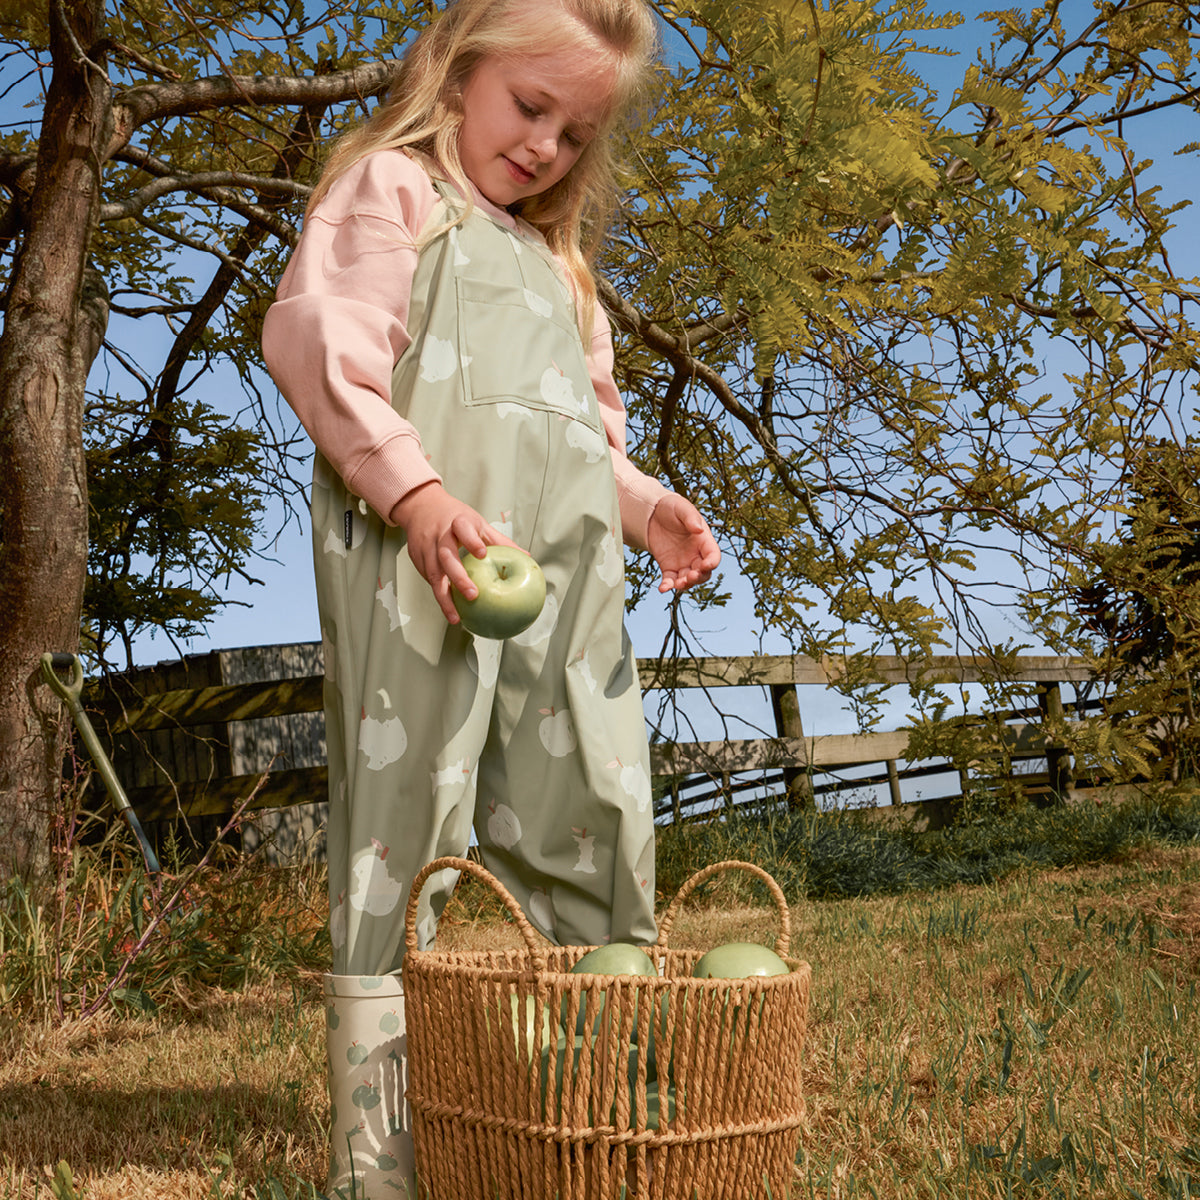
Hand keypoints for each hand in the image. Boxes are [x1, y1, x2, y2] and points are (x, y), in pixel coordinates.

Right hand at [391, 482, 521, 623]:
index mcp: (458, 522)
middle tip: (472, 595)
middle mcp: (440, 534)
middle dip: (458, 577)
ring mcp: (425, 546)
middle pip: (446, 556)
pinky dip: (438, 594)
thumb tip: (525, 557)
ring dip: (444, 597)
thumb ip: (499, 541)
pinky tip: (448, 609)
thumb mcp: (478, 523)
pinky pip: (427, 579)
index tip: (482, 554)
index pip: (463, 528)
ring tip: (455, 617)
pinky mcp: (416, 557)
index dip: (471, 541)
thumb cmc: (454, 517)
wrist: (422, 506)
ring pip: (432, 573)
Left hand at [646, 493, 720, 592]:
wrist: (652, 513)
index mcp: (704, 541)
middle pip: (703, 573)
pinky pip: (670, 580)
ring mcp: (682, 562)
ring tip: (677, 584)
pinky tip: (663, 588)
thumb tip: (698, 529)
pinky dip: (668, 586)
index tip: (706, 565)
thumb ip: (690, 518)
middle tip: (690, 576)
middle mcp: (696, 554)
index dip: (712, 563)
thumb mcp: (682, 508)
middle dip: (698, 577)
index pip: (713, 555)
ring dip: (685, 584)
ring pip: (688, 579)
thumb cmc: (672, 508)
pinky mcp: (668, 567)